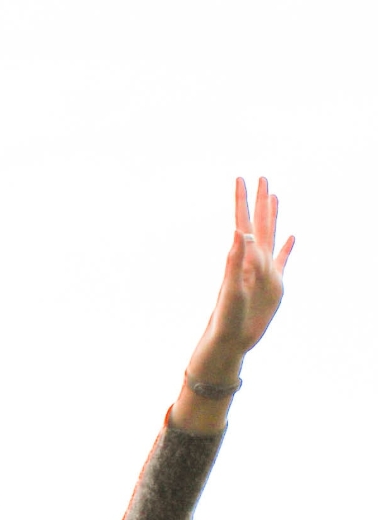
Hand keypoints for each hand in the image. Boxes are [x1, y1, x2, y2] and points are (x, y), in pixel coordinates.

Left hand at [193, 177, 291, 376]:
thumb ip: (235, 261)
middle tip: (261, 178)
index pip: (243, 223)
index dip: (242, 201)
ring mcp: (265, 271)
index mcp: (242, 259)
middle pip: (259, 223)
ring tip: (275, 197)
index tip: (240, 179)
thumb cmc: (226, 318)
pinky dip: (288, 247)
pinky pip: (283, 260)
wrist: (230, 341)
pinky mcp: (274, 285)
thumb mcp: (231, 288)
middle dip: (260, 201)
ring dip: (273, 217)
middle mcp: (253, 261)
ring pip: (271, 236)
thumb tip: (239, 232)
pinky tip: (292, 237)